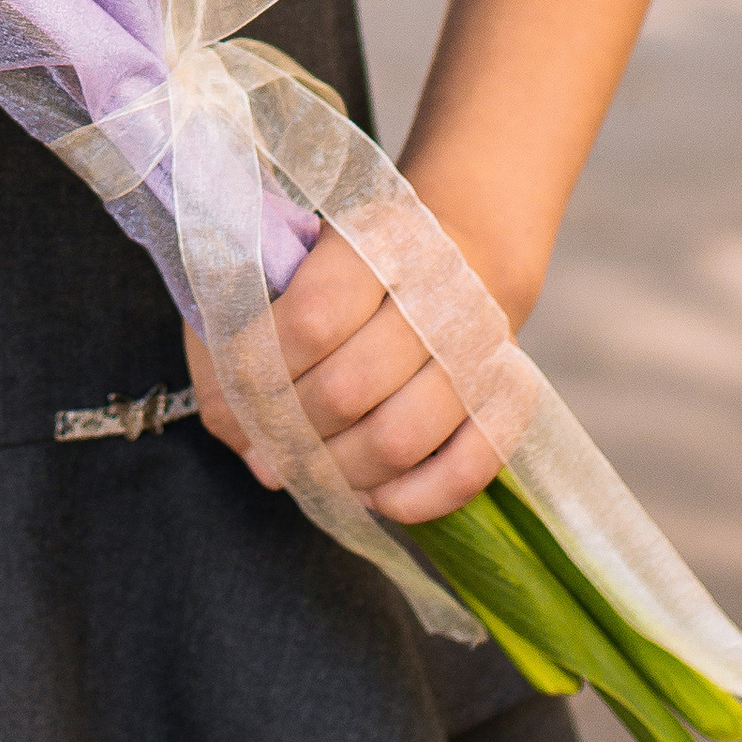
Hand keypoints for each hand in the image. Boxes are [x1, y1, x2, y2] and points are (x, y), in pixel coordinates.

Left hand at [185, 226, 503, 526]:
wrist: (465, 250)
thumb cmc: (359, 264)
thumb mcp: (303, 258)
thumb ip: (253, 326)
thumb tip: (229, 426)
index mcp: (377, 242)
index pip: (309, 319)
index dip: (256, 367)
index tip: (230, 393)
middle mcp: (438, 294)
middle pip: (347, 388)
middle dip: (288, 428)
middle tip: (262, 441)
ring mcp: (483, 351)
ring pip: (399, 439)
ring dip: (337, 471)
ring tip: (307, 468)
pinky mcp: (511, 399)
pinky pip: (465, 471)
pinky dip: (412, 498)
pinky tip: (371, 494)